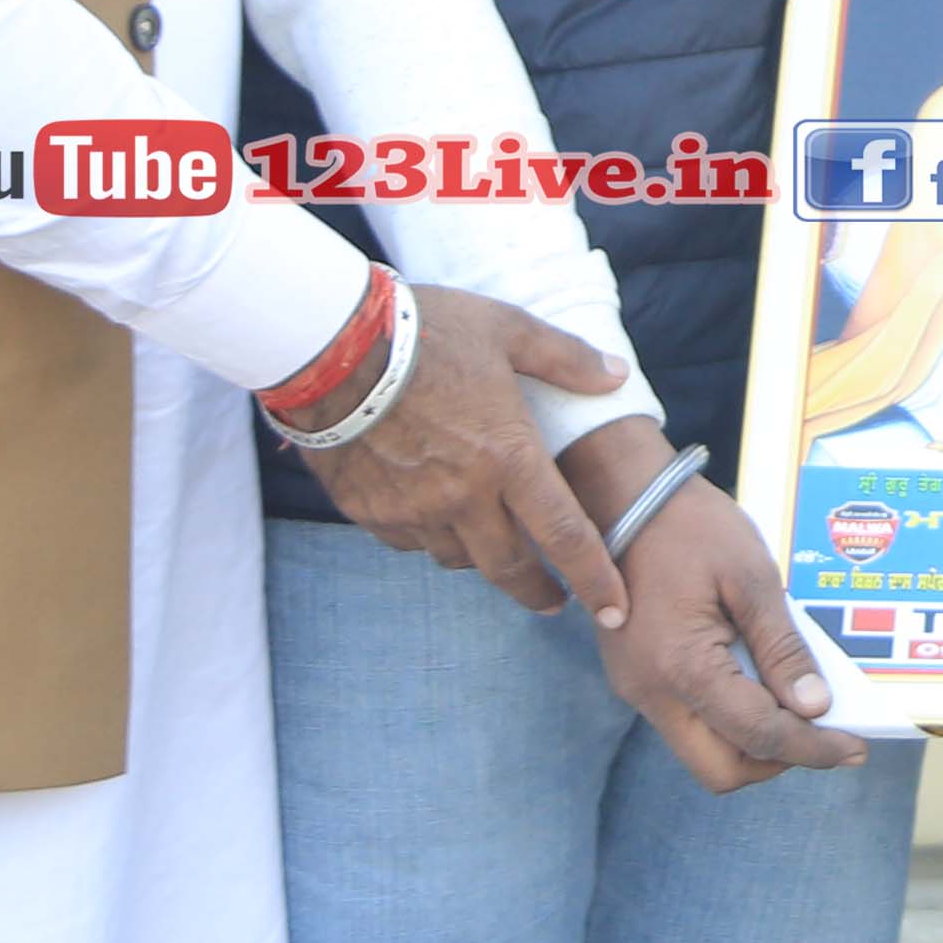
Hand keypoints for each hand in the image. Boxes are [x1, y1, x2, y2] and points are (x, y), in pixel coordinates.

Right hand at [297, 283, 630, 618]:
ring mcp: (412, 510)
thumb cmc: (424, 331)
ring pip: (457, 557)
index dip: (594, 580)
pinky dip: (429, 536)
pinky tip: (432, 513)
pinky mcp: (369, 512)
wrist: (328, 346)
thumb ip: (565, 359)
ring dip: (481, 557)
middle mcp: (463, 497)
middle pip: (510, 568)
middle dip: (537, 591)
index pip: (565, 536)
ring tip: (491, 544)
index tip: (614, 612)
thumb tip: (615, 377)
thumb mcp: (506, 329)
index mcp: (509, 458)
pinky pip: (410, 541)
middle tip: (553, 600)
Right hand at [557, 428, 865, 789]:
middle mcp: (651, 693)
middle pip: (721, 771)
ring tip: (799, 704)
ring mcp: (638, 690)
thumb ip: (782, 647)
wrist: (623, 497)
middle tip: (824, 734)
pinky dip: (731, 717)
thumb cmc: (690, 528)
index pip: (758, 736)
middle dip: (778, 760)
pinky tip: (763, 681)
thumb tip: (813, 708)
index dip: (812, 749)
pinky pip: (691, 720)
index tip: (854, 748)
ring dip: (754, 741)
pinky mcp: (638, 679)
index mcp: (681, 668)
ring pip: (704, 751)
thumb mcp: (750, 577)